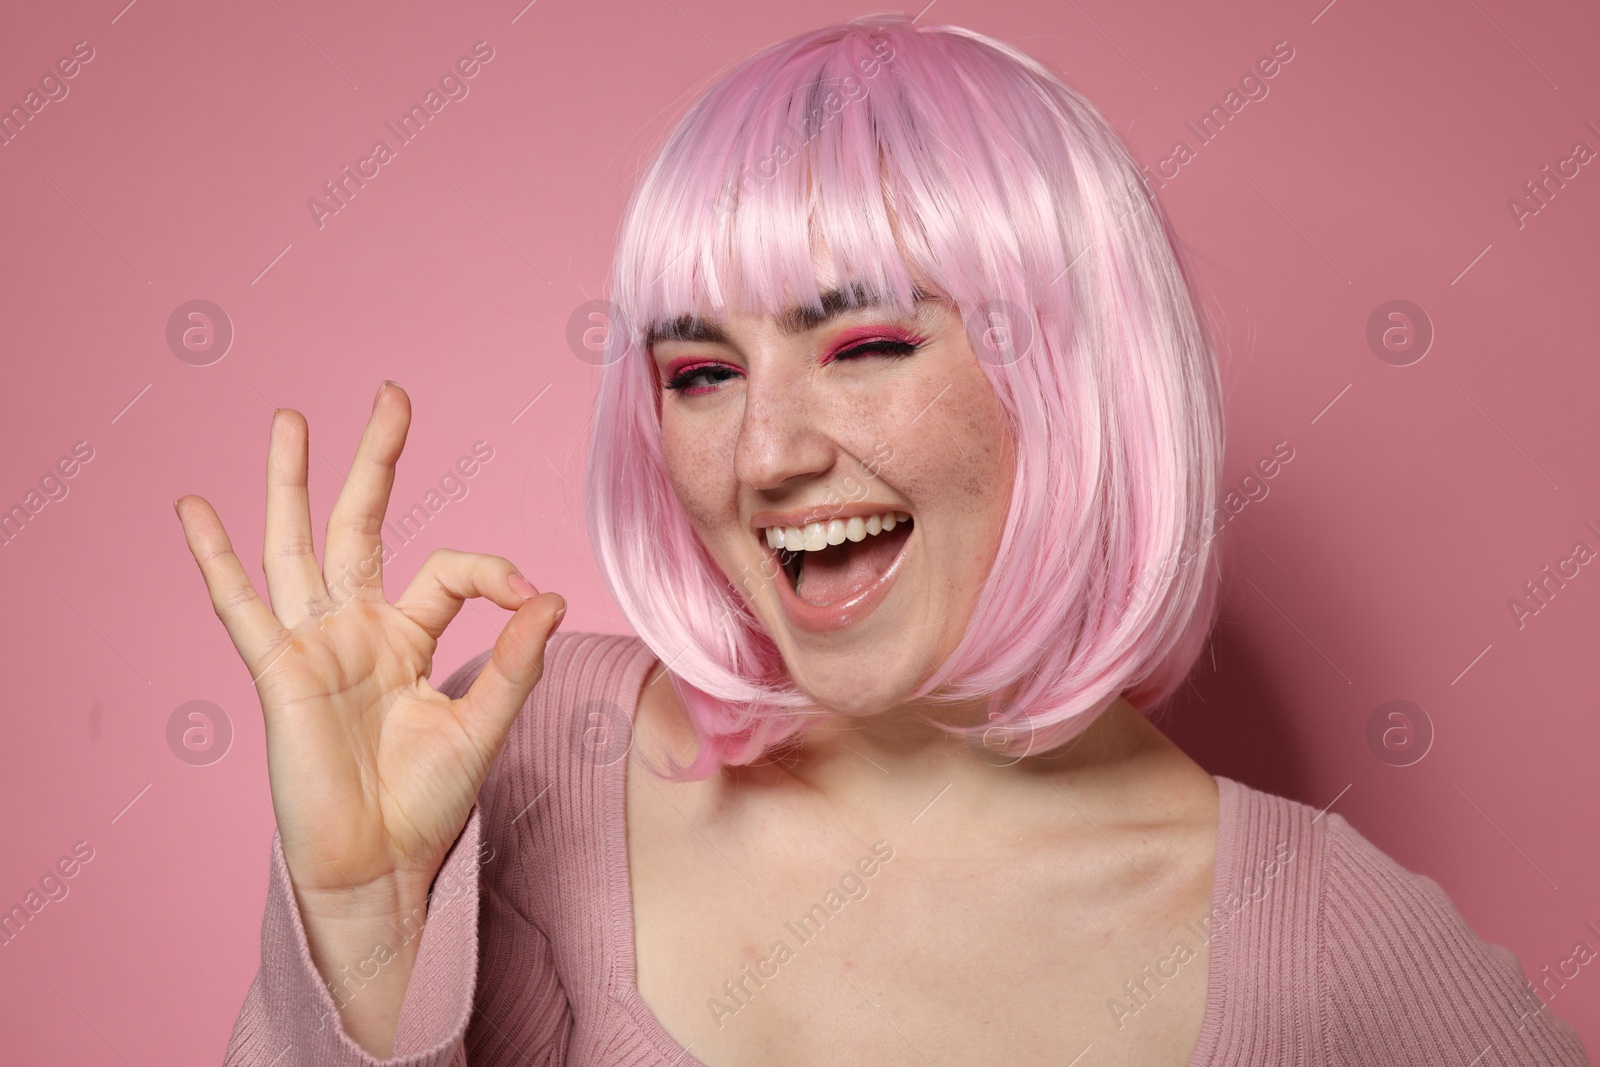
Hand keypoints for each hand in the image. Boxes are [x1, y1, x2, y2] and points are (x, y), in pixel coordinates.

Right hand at [175, 381, 564, 909]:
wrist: (380, 867)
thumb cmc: (428, 804)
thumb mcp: (484, 724)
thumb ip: (515, 660)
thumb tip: (549, 594)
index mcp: (411, 638)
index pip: (451, 569)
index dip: (493, 568)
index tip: (527, 591)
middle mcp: (359, 629)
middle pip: (362, 526)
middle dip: (375, 461)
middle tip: (390, 395)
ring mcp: (316, 645)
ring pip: (298, 547)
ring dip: (292, 484)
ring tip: (289, 420)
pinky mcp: (281, 672)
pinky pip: (243, 608)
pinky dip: (217, 559)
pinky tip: (194, 510)